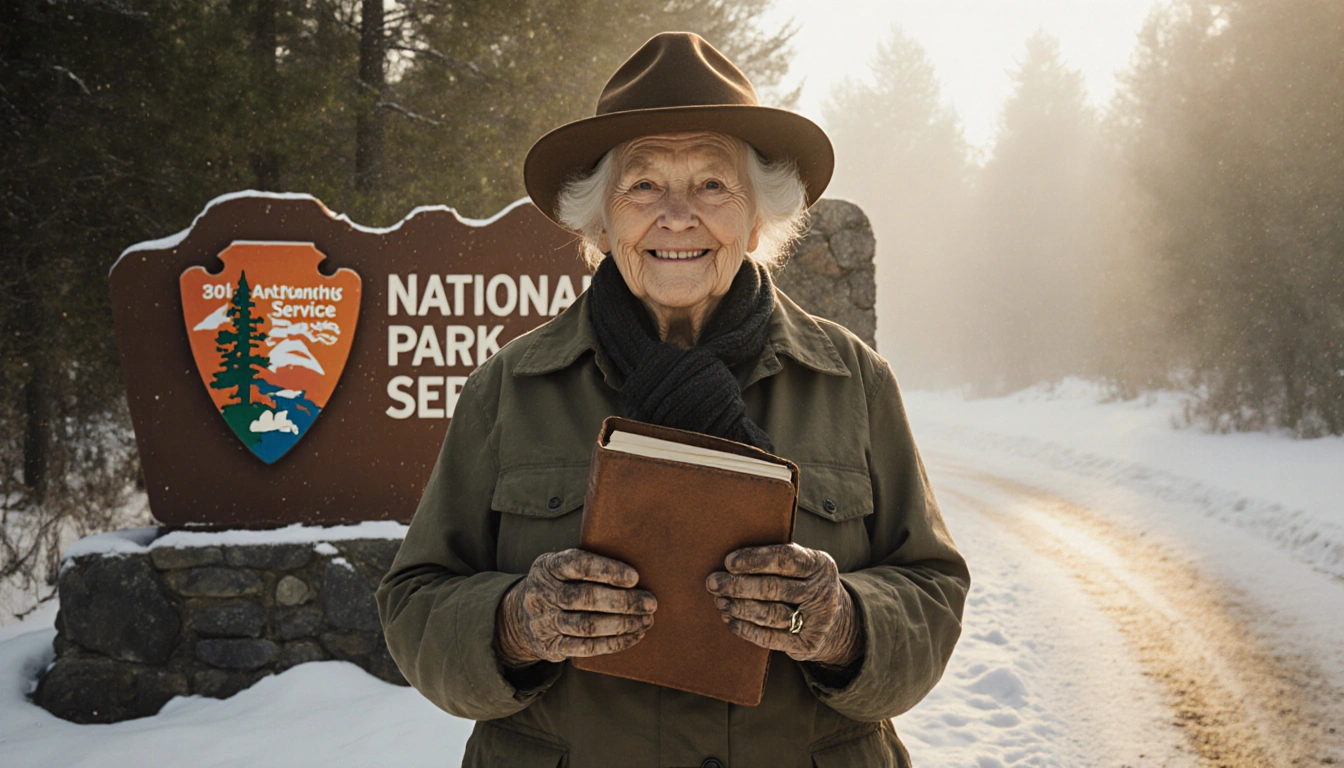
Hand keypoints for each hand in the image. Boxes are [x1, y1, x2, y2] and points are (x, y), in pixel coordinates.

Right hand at [496, 548, 656, 666]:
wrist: (520, 616)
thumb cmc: (559, 584)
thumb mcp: (562, 566)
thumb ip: (589, 565)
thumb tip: (638, 570)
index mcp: (548, 567)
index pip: (577, 564)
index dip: (607, 570)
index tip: (635, 577)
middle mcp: (543, 594)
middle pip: (585, 598)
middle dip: (622, 601)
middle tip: (650, 603)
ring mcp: (544, 622)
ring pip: (586, 626)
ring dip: (622, 625)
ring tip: (646, 621)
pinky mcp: (550, 646)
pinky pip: (586, 648)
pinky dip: (614, 643)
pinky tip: (633, 636)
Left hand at [706, 543, 860, 667]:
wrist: (835, 621)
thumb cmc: (803, 583)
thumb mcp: (802, 565)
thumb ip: (776, 558)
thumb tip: (730, 559)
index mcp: (820, 564)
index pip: (785, 558)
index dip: (754, 560)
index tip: (728, 562)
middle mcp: (822, 591)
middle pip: (774, 588)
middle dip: (738, 585)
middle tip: (713, 583)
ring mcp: (818, 620)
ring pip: (771, 614)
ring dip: (740, 607)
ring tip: (719, 601)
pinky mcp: (808, 644)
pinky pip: (770, 637)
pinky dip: (746, 629)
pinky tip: (729, 620)